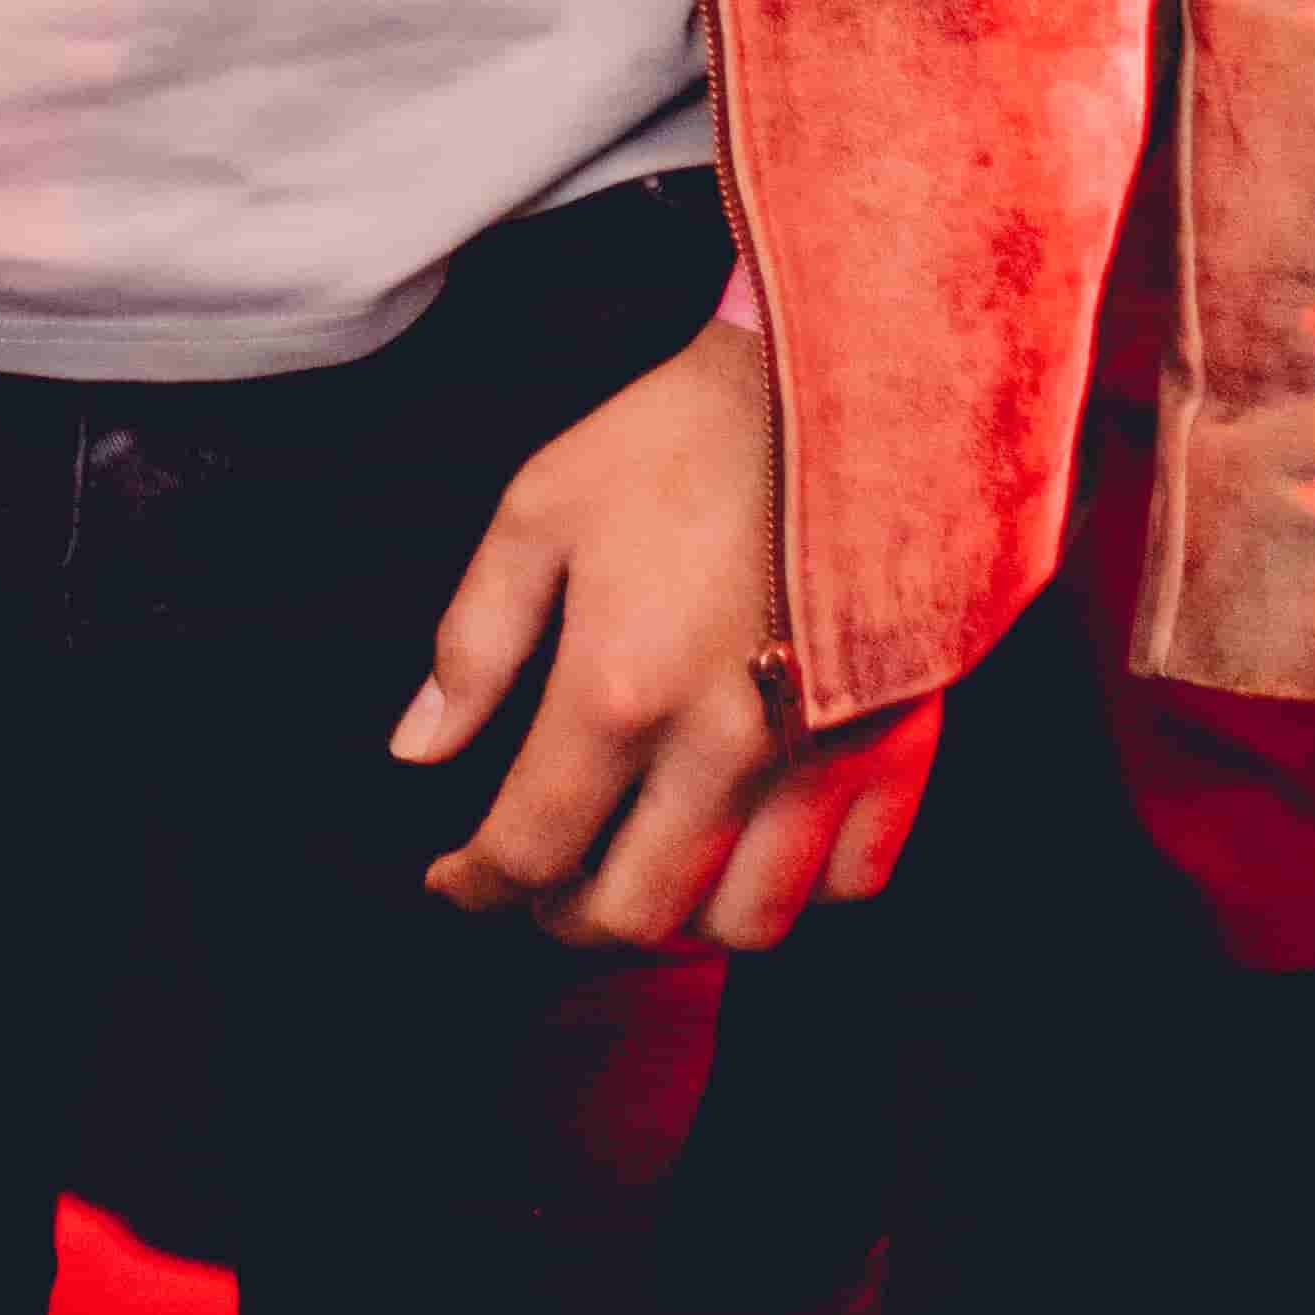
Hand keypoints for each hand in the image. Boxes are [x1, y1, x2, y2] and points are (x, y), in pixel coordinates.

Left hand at [394, 319, 941, 949]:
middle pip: (632, 916)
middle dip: (565, 919)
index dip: (473, 886)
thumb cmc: (677, 441)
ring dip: (681, 919)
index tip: (450, 883)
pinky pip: (850, 884)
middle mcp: (718, 753)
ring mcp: (817, 763)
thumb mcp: (541, 511)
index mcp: (616, 691)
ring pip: (745, 926)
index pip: (528, 849)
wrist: (835, 388)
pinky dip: (797, 890)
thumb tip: (415, 752)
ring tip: (646, 867)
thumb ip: (474, 642)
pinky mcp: (898, 751)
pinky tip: (757, 843)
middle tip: (542, 884)